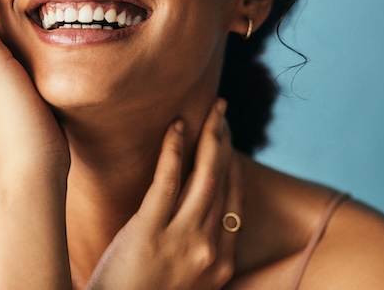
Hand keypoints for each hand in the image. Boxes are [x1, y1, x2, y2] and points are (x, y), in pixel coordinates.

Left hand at [87, 99, 241, 289]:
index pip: (235, 203)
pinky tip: (176, 126)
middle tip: (222, 112)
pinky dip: (174, 150)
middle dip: (225, 142)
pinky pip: (167, 181)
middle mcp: (209, 250)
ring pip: (206, 177)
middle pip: (224, 183)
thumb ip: (196, 252)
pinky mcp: (149, 231)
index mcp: (221, 264)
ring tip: (210, 111)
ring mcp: (182, 240)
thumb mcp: (184, 283)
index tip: (227, 142)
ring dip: (212, 137)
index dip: (233, 167)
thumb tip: (196, 217)